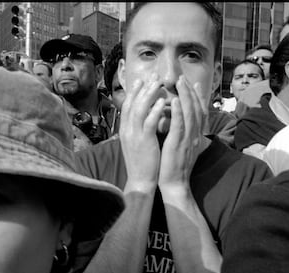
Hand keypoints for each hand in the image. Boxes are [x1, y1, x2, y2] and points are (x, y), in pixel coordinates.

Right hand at [120, 73, 164, 192]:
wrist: (140, 181)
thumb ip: (138, 130)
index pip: (128, 106)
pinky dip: (155, 109)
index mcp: (125, 130)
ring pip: (139, 109)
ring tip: (159, 82)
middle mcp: (127, 130)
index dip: (135, 92)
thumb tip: (144, 118)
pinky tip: (163, 101)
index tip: (142, 80)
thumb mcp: (136, 143)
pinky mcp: (144, 141)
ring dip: (149, 94)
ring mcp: (134, 135)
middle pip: (132, 103)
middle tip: (153, 75)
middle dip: (143, 87)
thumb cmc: (142, 163)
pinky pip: (149, 121)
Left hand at [159, 76, 208, 190]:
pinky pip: (180, 125)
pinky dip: (180, 112)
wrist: (175, 185)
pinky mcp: (178, 144)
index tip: (193, 84)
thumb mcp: (184, 150)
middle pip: (196, 109)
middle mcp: (195, 136)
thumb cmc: (176, 168)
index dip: (197, 97)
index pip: (199, 113)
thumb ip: (186, 137)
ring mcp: (188, 139)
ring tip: (179, 82)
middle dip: (190, 92)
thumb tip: (184, 127)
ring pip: (190, 113)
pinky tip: (177, 101)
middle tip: (184, 78)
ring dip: (185, 96)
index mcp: (196, 137)